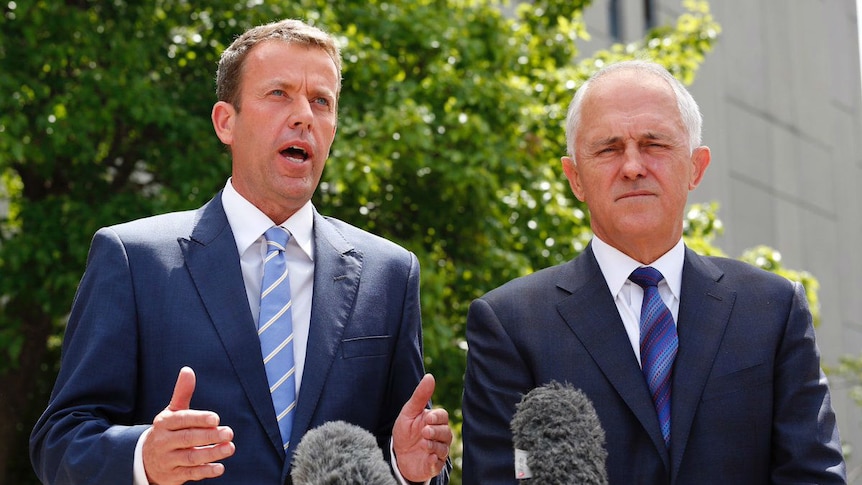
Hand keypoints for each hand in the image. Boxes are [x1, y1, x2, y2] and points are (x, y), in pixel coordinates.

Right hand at [143, 367, 235, 484]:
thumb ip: (182, 393)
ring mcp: (168, 460)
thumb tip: (187, 370)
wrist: (146, 460)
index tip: (216, 418)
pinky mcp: (173, 476)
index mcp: (164, 423)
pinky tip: (219, 468)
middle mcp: (164, 441)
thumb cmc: (167, 431)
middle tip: (229, 433)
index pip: (182, 420)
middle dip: (209, 436)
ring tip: (229, 448)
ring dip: (211, 453)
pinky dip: (205, 471)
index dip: (198, 418)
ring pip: (190, 457)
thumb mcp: (172, 412)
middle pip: (187, 438)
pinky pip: (190, 474)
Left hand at [392, 374, 451, 482]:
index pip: (443, 416)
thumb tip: (430, 376)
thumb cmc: (405, 431)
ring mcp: (438, 451)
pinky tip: (427, 457)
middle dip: (436, 431)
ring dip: (434, 445)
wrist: (397, 455)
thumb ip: (420, 396)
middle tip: (424, 431)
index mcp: (434, 422)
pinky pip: (438, 464)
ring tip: (423, 444)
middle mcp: (439, 436)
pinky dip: (434, 461)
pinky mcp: (433, 465)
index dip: (437, 417)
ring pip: (444, 448)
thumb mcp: (409, 412)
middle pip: (446, 432)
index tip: (427, 418)